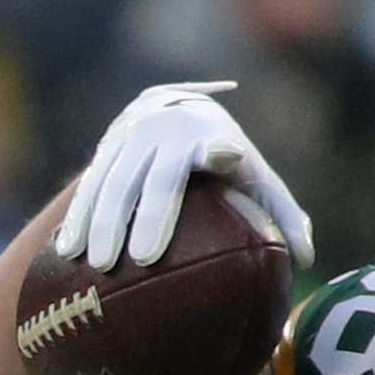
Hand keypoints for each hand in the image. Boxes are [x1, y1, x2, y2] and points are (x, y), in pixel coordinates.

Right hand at [55, 81, 314, 271]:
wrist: (180, 110)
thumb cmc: (232, 164)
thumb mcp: (260, 182)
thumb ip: (285, 216)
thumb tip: (308, 260)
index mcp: (211, 141)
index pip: (218, 149)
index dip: (219, 152)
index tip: (225, 155)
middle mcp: (168, 137)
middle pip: (155, 179)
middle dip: (145, 216)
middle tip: (139, 260)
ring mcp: (132, 141)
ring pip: (112, 183)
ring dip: (100, 223)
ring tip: (95, 265)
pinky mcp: (105, 150)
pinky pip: (88, 186)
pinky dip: (77, 218)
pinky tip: (66, 252)